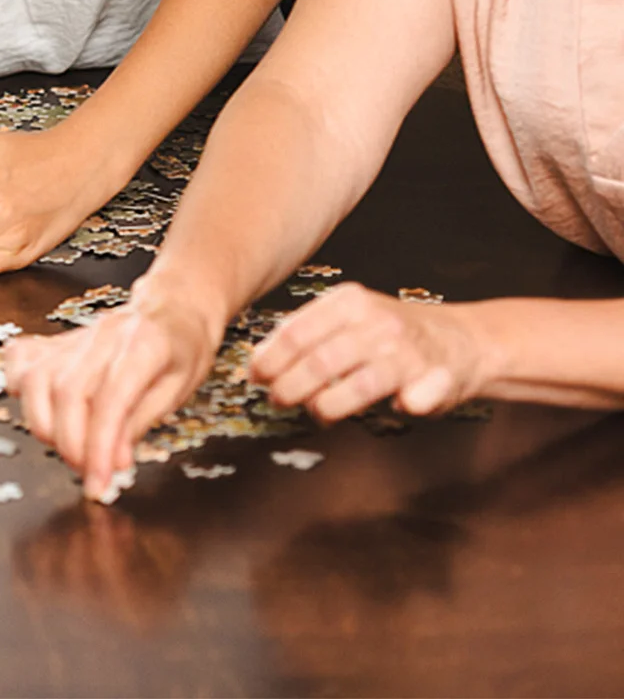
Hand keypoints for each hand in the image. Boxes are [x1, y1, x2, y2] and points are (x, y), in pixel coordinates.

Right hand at [5, 281, 222, 497]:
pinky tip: (38, 409)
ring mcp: (77, 334)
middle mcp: (104, 334)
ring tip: (68, 448)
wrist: (172, 306)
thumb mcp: (179, 388)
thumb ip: (141, 422)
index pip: (112, 398)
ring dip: (44, 424)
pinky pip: (21, 358)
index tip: (99, 484)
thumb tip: (114, 461)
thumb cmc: (183, 347)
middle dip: (72, 444)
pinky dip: (18, 387)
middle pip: (68, 390)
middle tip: (88, 472)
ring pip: (37, 377)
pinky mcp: (57, 339)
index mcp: (145, 343)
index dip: (101, 446)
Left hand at [252, 283, 488, 420]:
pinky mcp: (436, 378)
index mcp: (349, 302)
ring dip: (330, 404)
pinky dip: (411, 402)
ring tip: (316, 412)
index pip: (298, 332)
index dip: (271, 359)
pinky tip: (401, 407)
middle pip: (322, 360)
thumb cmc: (389, 335)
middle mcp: (377, 322)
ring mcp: (407, 351)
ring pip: (360, 383)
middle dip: (291, 386)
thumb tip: (259, 361)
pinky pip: (420, 394)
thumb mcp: (346, 319)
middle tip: (277, 400)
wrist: (459, 340)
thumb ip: (307, 335)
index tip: (256, 378)